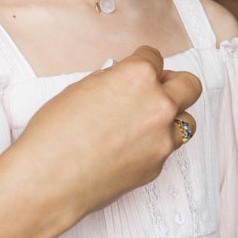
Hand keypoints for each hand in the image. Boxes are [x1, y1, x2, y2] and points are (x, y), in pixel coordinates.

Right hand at [15, 45, 200, 217]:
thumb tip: (126, 80)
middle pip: (189, 85)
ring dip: (170, 117)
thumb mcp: (82, 88)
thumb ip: (114, 80)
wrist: (48, 179)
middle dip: (174, 83)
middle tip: (157, 88)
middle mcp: (158, 105)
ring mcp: (162, 139)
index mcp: (138, 77)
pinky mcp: (157, 167)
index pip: (155, 57)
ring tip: (144, 122)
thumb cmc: (55, 132)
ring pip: (187, 121)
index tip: (136, 67)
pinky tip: (126, 148)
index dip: (142, 61)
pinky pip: (165, 148)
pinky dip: (152, 144)